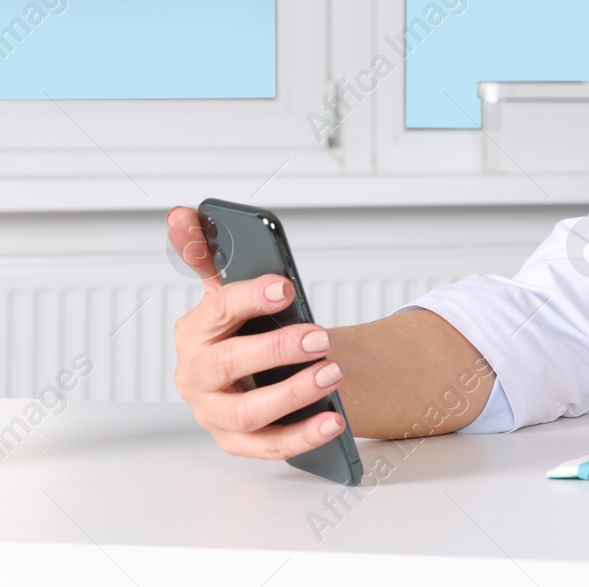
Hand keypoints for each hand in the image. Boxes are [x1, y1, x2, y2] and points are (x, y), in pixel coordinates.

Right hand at [168, 206, 347, 459]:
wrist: (255, 372)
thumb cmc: (242, 328)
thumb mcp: (229, 291)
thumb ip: (210, 253)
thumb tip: (183, 213)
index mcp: (195, 331)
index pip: (216, 310)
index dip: (249, 297)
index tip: (286, 285)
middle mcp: (196, 375)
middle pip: (227, 364)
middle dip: (277, 349)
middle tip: (322, 336)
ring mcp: (213, 413)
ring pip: (246, 412)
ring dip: (292, 393)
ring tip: (334, 373)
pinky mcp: (237, 442)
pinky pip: (269, 446)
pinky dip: (302, 436)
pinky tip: (334, 421)